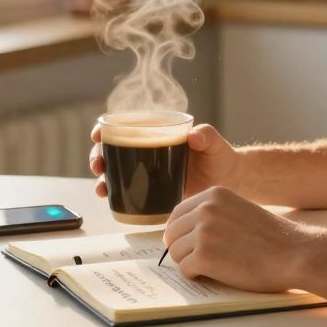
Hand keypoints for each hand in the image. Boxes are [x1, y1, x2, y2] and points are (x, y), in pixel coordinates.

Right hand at [89, 123, 243, 199]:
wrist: (227, 182)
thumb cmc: (219, 156)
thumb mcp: (213, 142)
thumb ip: (206, 136)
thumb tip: (194, 137)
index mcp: (157, 133)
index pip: (125, 126)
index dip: (106, 129)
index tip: (98, 134)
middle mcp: (147, 151)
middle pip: (113, 150)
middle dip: (98, 156)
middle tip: (99, 165)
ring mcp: (147, 172)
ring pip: (116, 172)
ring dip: (103, 179)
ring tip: (101, 188)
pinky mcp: (151, 191)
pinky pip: (128, 192)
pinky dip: (115, 195)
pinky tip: (110, 200)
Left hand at [162, 186, 316, 292]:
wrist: (294, 253)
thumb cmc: (270, 238)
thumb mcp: (238, 210)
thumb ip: (213, 214)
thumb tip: (183, 229)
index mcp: (213, 194)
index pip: (177, 214)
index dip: (180, 233)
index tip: (188, 244)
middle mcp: (205, 209)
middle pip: (172, 233)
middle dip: (183, 249)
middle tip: (201, 260)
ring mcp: (203, 232)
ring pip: (175, 253)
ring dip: (190, 263)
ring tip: (213, 267)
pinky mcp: (204, 256)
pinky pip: (185, 270)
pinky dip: (197, 276)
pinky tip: (216, 274)